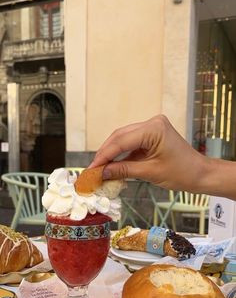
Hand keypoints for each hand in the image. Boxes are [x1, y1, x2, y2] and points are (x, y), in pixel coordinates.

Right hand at [90, 115, 209, 192]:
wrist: (200, 174)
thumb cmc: (182, 173)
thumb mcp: (150, 173)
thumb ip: (123, 170)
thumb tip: (102, 173)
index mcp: (154, 128)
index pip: (121, 141)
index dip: (104, 156)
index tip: (91, 169)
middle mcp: (152, 123)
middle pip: (119, 137)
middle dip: (105, 154)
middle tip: (92, 169)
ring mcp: (152, 127)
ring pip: (123, 139)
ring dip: (111, 153)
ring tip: (99, 168)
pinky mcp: (152, 134)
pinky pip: (131, 143)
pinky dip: (121, 154)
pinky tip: (111, 165)